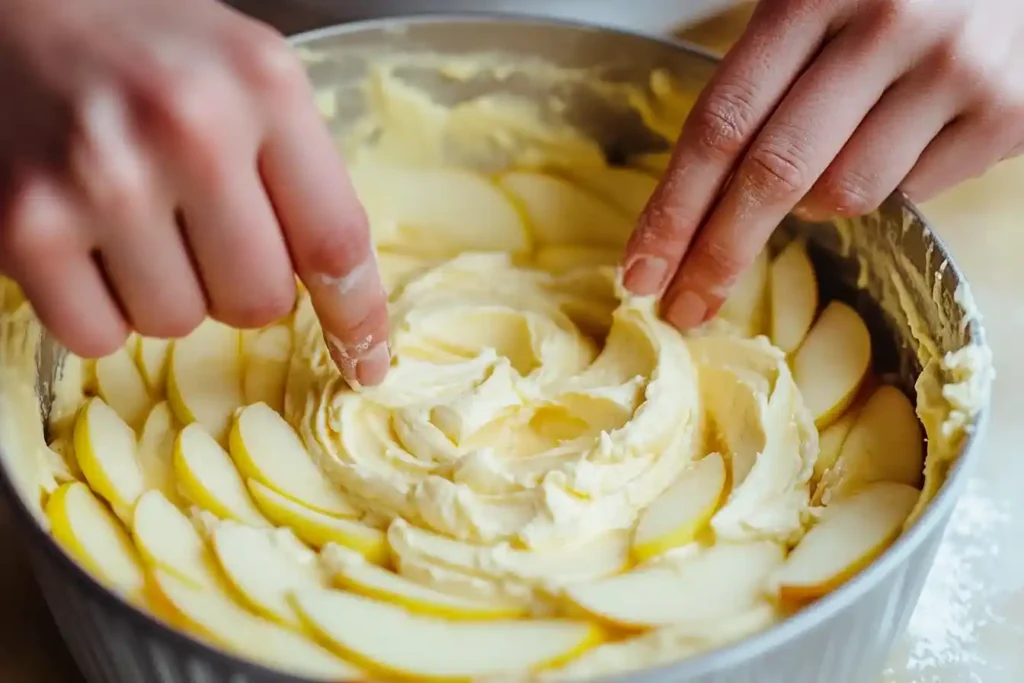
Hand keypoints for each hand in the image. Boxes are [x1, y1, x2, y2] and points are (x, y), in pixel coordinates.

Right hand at [0, 0, 389, 385]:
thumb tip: (342, 294)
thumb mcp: (254, 78)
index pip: (336, 241)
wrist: (22, 8)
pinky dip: (101, 311)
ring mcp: (102, 178)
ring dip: (169, 293)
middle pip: (259, 301)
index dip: (356, 317)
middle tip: (206, 231)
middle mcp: (189, 128)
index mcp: (265, 87)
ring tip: (139, 222)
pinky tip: (91, 246)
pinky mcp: (27, 224)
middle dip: (242, 285)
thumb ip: (300, 173)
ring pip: (177, 324)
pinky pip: (97, 336)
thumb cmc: (152, 47)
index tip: (364, 361)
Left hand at [622, 0, 1023, 329]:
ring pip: (843, 195)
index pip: (722, 124)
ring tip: (831, 149)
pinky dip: (887, 182)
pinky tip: (899, 136)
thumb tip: (700, 191)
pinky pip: (913, 192)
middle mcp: (887, 26)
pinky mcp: (1007, 113)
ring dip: (812, 200)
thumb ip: (763, 68)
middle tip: (683, 305)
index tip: (641, 269)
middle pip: (773, 176)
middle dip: (717, 254)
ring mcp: (954, 71)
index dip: (674, 208)